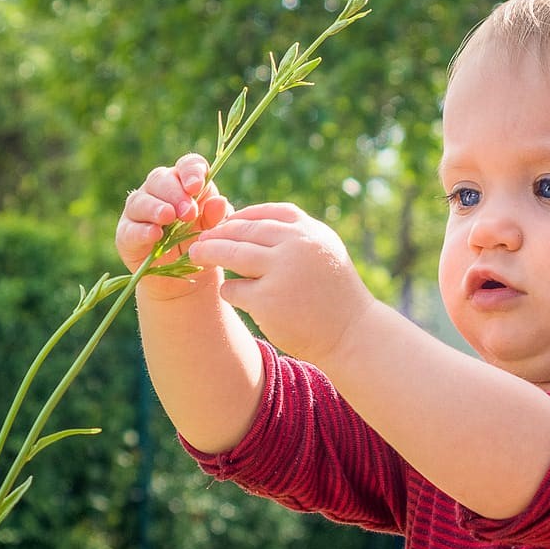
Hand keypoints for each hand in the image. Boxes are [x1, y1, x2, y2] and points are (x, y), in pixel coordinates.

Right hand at [115, 153, 231, 298]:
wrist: (187, 280)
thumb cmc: (202, 245)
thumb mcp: (215, 232)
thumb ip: (217, 217)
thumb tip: (219, 201)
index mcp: (184, 184)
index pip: (186, 166)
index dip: (190, 171)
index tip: (197, 186)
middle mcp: (159, 192)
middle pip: (160, 178)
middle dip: (175, 193)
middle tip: (188, 211)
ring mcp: (139, 212)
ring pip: (140, 200)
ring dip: (155, 207)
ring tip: (169, 217)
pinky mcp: (126, 235)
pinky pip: (130, 229)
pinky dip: (141, 230)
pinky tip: (155, 234)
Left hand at [188, 202, 375, 363]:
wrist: (352, 334)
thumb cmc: (336, 294)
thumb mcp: (324, 251)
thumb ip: (295, 235)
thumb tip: (251, 221)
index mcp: (310, 231)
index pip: (267, 214)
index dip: (242, 216)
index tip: (227, 223)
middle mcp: (296, 246)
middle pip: (244, 231)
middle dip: (218, 233)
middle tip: (201, 239)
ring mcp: (281, 272)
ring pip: (232, 254)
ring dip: (210, 253)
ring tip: (197, 255)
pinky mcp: (267, 301)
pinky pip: (234, 288)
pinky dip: (229, 289)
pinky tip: (232, 292)